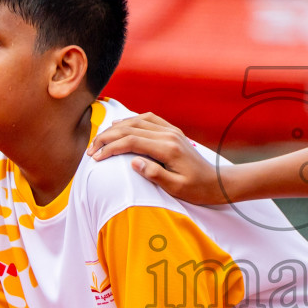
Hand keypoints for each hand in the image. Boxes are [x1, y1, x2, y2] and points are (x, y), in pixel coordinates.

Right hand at [87, 114, 224, 204]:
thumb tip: (134, 162)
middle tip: (91, 149)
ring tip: (100, 138)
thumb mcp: (176, 187)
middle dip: (107, 137)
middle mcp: (169, 135)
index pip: (132, 141)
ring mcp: (171, 131)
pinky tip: (121, 126)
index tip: (96, 158)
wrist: (217, 182)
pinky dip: (132, 120)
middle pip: (131, 128)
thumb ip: (155, 174)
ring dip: (117, 127)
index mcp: (168, 148)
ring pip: (138, 121)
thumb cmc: (196, 189)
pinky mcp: (173, 131)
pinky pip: (149, 119)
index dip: (111, 148)